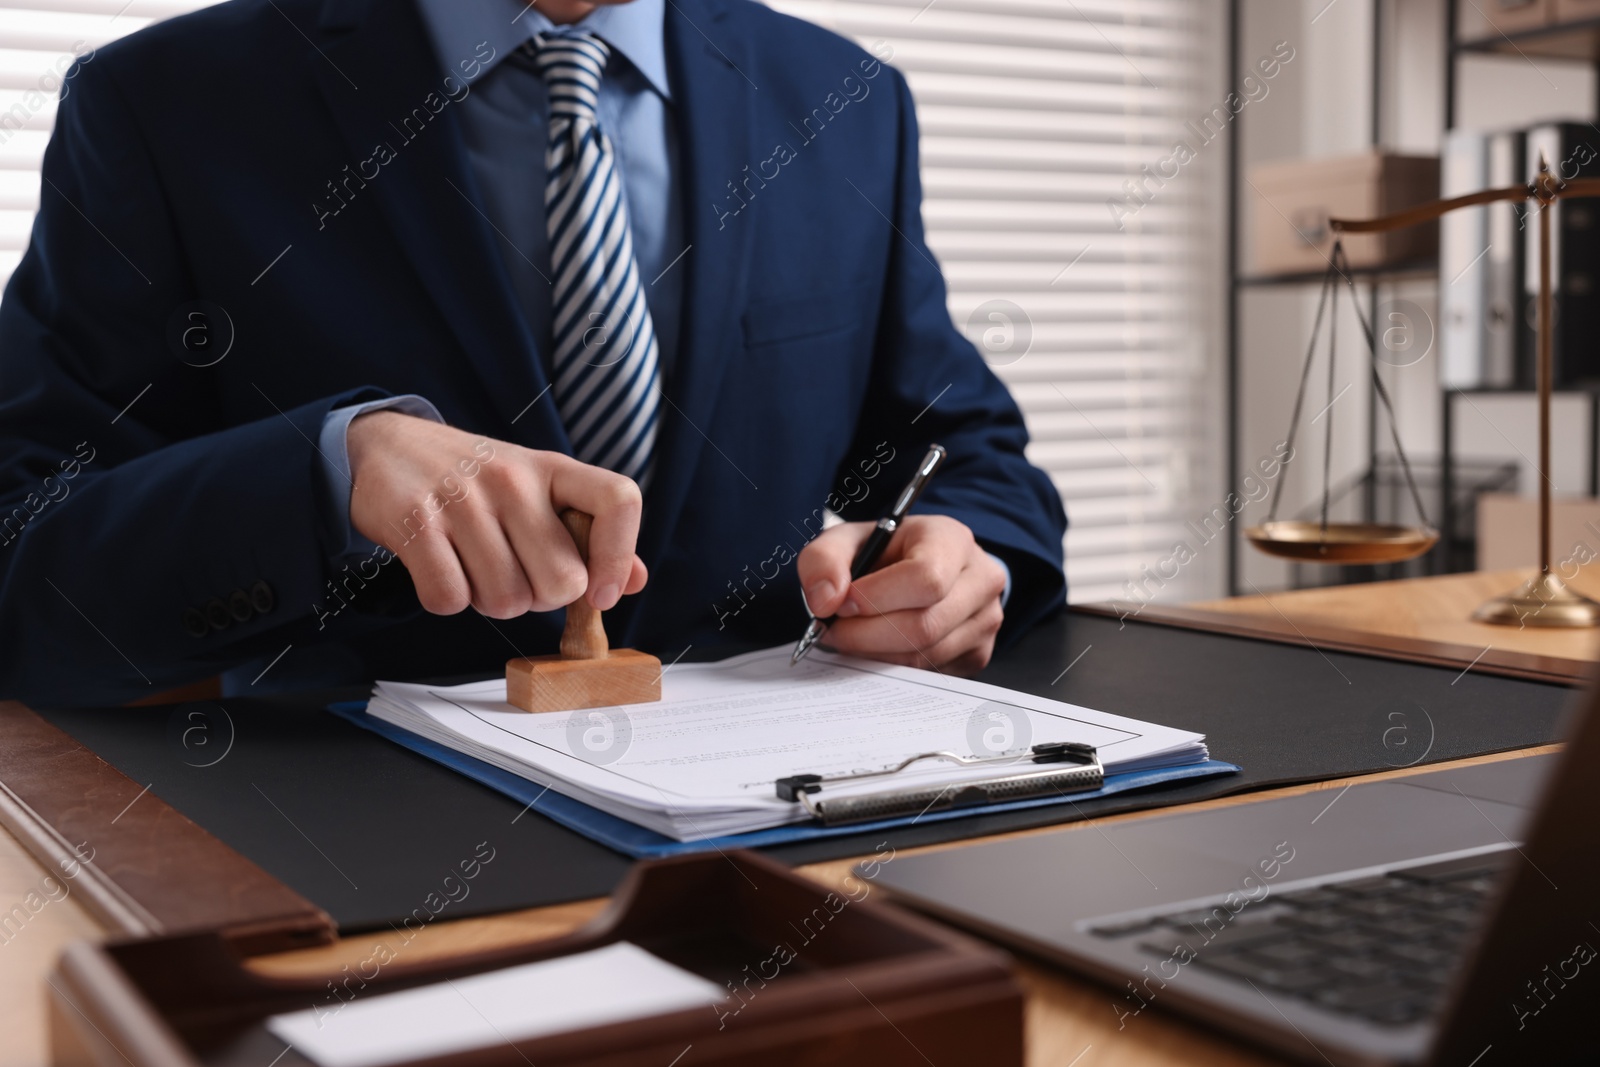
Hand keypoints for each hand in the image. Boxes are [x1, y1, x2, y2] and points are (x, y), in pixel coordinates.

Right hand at [347, 411, 646, 617]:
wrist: (390, 446)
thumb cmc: (477, 483)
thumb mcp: (539, 493)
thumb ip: (589, 536)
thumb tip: (634, 581)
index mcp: (553, 468)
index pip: (618, 500)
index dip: (619, 557)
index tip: (601, 593)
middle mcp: (513, 478)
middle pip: (561, 582)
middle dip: (539, 599)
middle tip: (515, 575)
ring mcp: (463, 497)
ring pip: (505, 600)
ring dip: (490, 603)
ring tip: (474, 568)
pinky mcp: (415, 521)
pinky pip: (450, 599)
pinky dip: (447, 600)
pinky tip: (442, 569)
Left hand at [797, 514, 1005, 675]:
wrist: (922, 568)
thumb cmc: (887, 552)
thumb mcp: (848, 540)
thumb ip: (823, 560)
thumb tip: (826, 602)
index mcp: (951, 539)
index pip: (925, 578)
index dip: (875, 599)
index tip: (841, 604)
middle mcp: (981, 579)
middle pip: (924, 626)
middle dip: (865, 635)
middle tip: (834, 630)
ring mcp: (986, 620)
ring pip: (924, 656)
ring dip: (875, 654)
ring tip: (852, 635)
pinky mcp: (978, 654)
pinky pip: (930, 674)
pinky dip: (892, 667)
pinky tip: (877, 646)